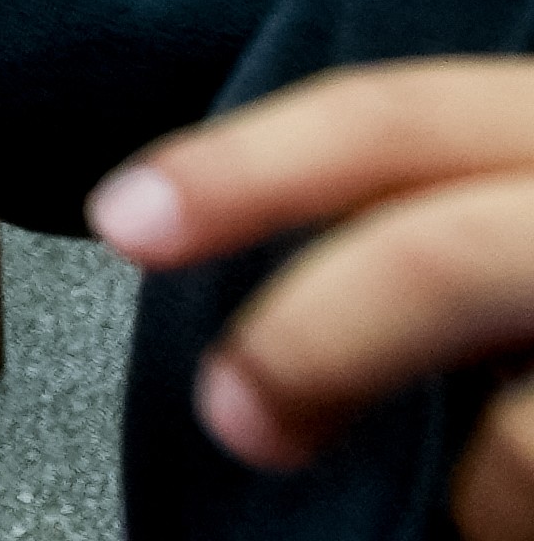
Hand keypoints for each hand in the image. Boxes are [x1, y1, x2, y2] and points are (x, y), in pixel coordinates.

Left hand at [95, 65, 533, 516]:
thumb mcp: (517, 195)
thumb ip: (440, 205)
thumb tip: (270, 295)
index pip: (389, 118)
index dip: (243, 170)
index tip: (124, 220)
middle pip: (438, 256)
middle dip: (310, 343)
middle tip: (232, 414)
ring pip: (524, 422)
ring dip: (473, 483)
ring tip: (472, 513)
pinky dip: (515, 511)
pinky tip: (516, 513)